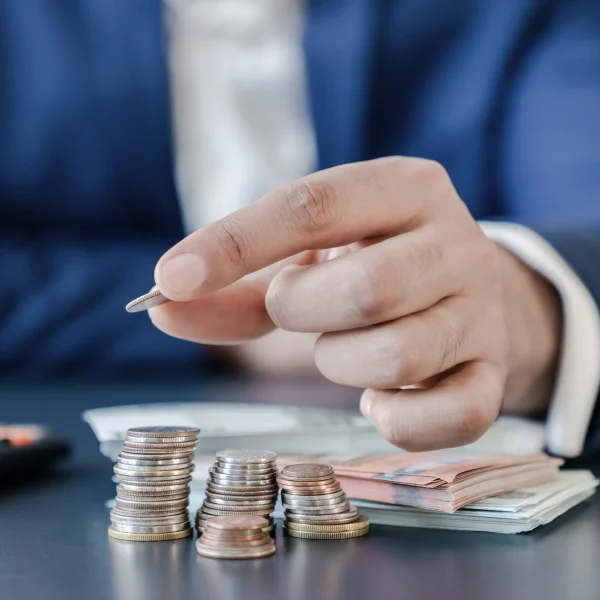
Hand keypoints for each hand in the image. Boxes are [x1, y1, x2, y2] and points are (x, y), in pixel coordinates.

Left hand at [150, 157, 560, 450]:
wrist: (464, 292)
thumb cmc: (369, 266)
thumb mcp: (308, 258)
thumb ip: (236, 284)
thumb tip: (163, 307)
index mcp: (404, 189)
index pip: (314, 206)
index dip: (236, 244)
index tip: (171, 278)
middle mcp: (456, 242)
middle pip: (366, 288)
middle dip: (303, 311)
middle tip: (295, 308)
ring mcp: (483, 311)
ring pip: (398, 355)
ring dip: (342, 363)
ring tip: (342, 348)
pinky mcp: (494, 372)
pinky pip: (454, 415)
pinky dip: (398, 419)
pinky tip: (380, 398)